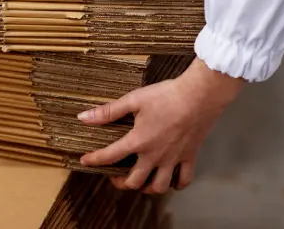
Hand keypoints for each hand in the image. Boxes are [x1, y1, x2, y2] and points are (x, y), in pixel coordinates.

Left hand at [78, 58, 244, 192]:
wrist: (199, 96)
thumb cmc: (166, 95)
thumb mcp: (134, 100)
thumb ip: (108, 111)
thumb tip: (84, 117)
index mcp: (138, 141)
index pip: (110, 156)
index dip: (95, 160)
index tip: (85, 161)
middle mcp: (154, 156)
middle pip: (135, 181)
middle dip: (121, 182)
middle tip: (115, 177)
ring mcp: (173, 159)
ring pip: (159, 186)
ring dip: (147, 188)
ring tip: (142, 182)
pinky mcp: (189, 156)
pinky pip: (184, 179)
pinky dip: (176, 184)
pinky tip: (170, 180)